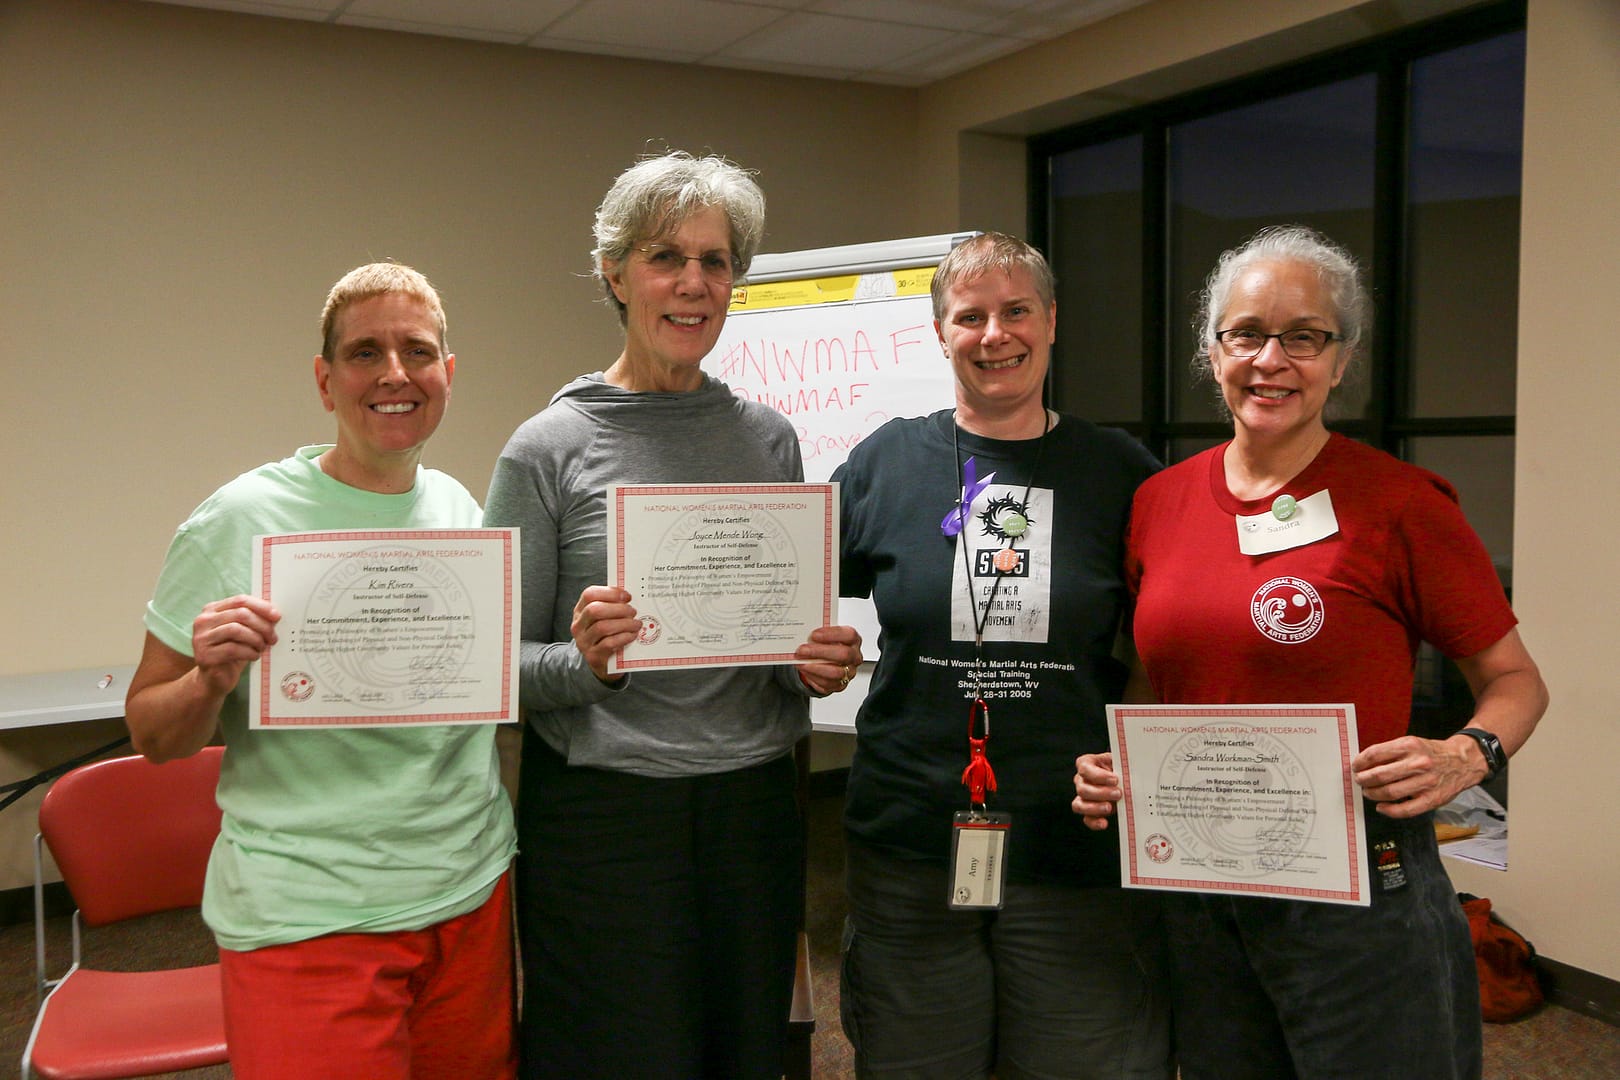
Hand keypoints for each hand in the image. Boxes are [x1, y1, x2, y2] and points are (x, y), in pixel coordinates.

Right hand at [190, 595, 279, 696]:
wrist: (215, 679)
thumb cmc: (231, 653)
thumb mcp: (242, 632)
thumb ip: (253, 620)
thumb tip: (275, 615)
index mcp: (212, 610)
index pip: (240, 600)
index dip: (261, 607)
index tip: (277, 616)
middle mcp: (203, 621)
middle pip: (240, 614)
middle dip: (262, 625)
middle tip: (273, 637)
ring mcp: (201, 638)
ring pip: (236, 630)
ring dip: (256, 639)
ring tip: (262, 647)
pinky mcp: (204, 655)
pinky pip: (233, 649)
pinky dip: (249, 652)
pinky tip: (254, 656)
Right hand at [571, 585, 639, 681]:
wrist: (602, 664)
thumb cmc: (606, 636)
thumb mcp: (604, 619)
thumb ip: (612, 606)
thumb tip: (629, 597)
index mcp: (580, 611)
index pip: (589, 594)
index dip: (610, 592)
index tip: (627, 596)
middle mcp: (578, 626)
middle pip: (595, 610)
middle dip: (618, 608)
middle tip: (633, 611)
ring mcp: (584, 642)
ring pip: (602, 627)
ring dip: (624, 623)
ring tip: (636, 624)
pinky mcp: (593, 656)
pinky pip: (609, 643)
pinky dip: (624, 637)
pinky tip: (632, 635)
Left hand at [794, 625, 863, 695]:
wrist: (825, 662)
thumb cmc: (827, 645)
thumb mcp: (825, 636)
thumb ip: (820, 634)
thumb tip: (805, 633)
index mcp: (853, 641)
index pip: (849, 635)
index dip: (832, 634)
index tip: (814, 635)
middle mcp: (854, 657)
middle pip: (843, 654)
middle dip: (820, 652)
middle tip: (803, 649)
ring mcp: (849, 672)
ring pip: (835, 672)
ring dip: (814, 667)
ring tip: (800, 661)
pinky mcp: (840, 685)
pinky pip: (827, 683)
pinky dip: (812, 676)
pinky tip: (804, 669)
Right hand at [1071, 752, 1120, 830]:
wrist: (1121, 779)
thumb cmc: (1117, 769)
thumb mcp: (1118, 762)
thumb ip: (1121, 765)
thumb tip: (1131, 770)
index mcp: (1086, 764)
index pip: (1085, 768)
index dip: (1099, 775)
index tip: (1114, 779)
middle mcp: (1081, 781)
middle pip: (1082, 789)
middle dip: (1101, 793)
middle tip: (1118, 793)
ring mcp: (1083, 797)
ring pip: (1079, 805)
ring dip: (1095, 808)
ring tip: (1110, 807)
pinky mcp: (1088, 811)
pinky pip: (1086, 819)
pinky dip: (1094, 822)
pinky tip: (1104, 822)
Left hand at [1352, 734, 1483, 818]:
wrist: (1463, 762)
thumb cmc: (1432, 754)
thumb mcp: (1411, 743)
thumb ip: (1390, 752)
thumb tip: (1364, 763)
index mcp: (1410, 746)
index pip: (1376, 754)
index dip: (1360, 762)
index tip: (1356, 767)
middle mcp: (1418, 763)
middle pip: (1380, 775)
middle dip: (1364, 779)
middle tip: (1359, 781)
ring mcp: (1426, 782)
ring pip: (1390, 792)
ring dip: (1373, 794)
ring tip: (1368, 792)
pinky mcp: (1432, 799)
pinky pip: (1405, 809)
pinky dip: (1389, 810)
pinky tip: (1381, 807)